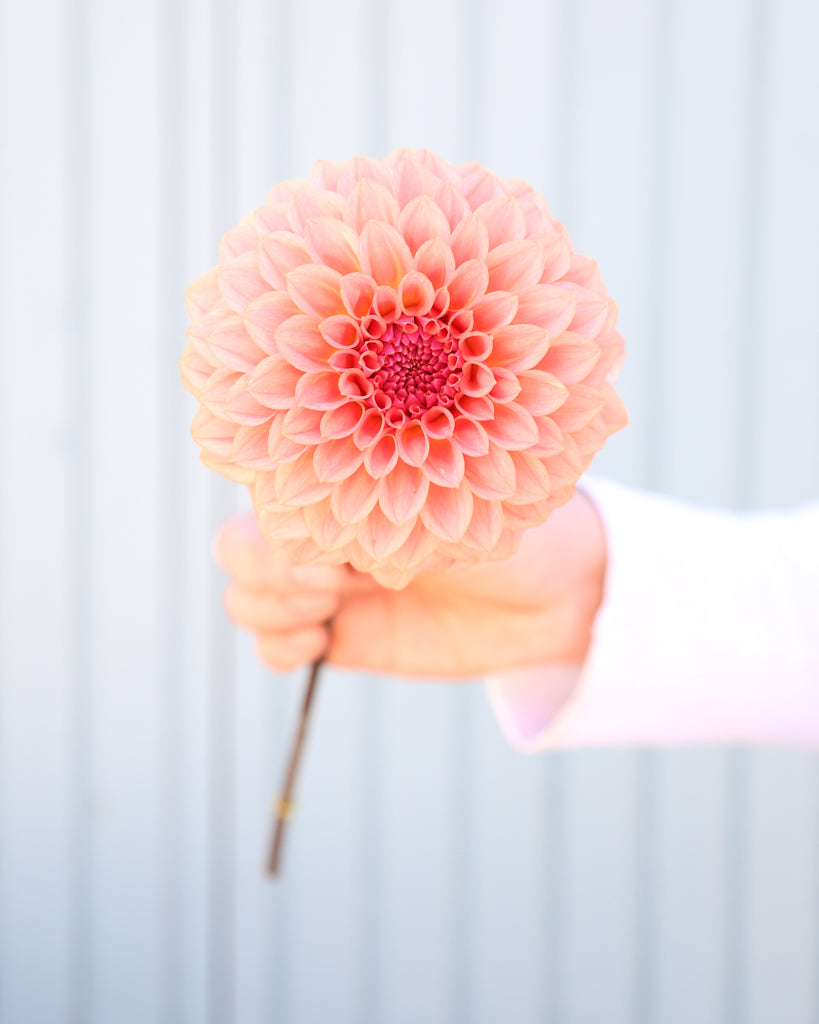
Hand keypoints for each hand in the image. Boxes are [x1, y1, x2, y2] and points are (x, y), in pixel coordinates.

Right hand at [214, 489, 606, 678]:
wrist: (552, 594)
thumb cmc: (509, 525)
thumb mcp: (448, 505)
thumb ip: (379, 509)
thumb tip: (318, 527)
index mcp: (344, 478)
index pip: (264, 486)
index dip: (276, 516)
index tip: (334, 539)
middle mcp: (324, 529)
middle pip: (236, 546)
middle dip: (270, 568)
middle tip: (338, 580)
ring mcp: (326, 586)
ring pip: (244, 597)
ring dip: (273, 606)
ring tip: (333, 609)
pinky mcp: (336, 636)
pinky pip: (272, 648)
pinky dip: (280, 647)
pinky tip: (323, 638)